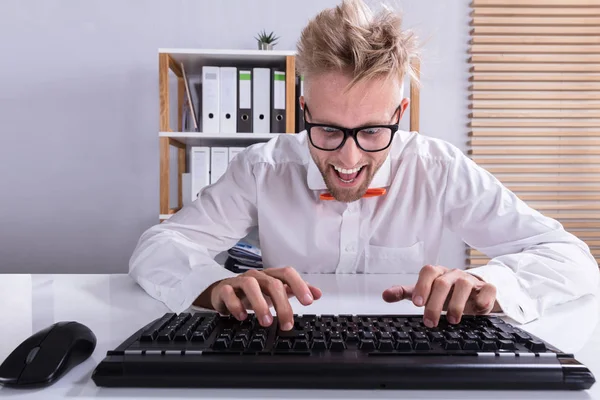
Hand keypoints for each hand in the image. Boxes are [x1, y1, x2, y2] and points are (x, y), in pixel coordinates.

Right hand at [203, 267, 321, 330]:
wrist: (224, 292)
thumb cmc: (254, 292)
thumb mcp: (276, 291)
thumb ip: (296, 291)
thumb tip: (317, 294)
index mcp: (270, 275)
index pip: (287, 273)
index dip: (299, 285)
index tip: (308, 302)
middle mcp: (256, 276)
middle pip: (272, 283)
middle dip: (282, 304)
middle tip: (287, 324)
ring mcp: (239, 281)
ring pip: (250, 285)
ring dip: (260, 304)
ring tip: (267, 322)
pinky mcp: (224, 289)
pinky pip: (229, 293)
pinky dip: (236, 305)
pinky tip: (242, 317)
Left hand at [382, 265, 500, 327]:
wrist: (474, 292)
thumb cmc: (446, 293)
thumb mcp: (424, 293)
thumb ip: (405, 293)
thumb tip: (385, 295)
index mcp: (437, 273)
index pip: (428, 272)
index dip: (422, 286)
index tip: (416, 304)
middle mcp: (453, 274)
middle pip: (443, 283)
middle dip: (435, 303)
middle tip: (430, 322)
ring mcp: (471, 280)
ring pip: (464, 285)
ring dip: (456, 305)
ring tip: (451, 321)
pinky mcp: (488, 288)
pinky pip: (488, 290)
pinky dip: (483, 300)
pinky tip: (477, 312)